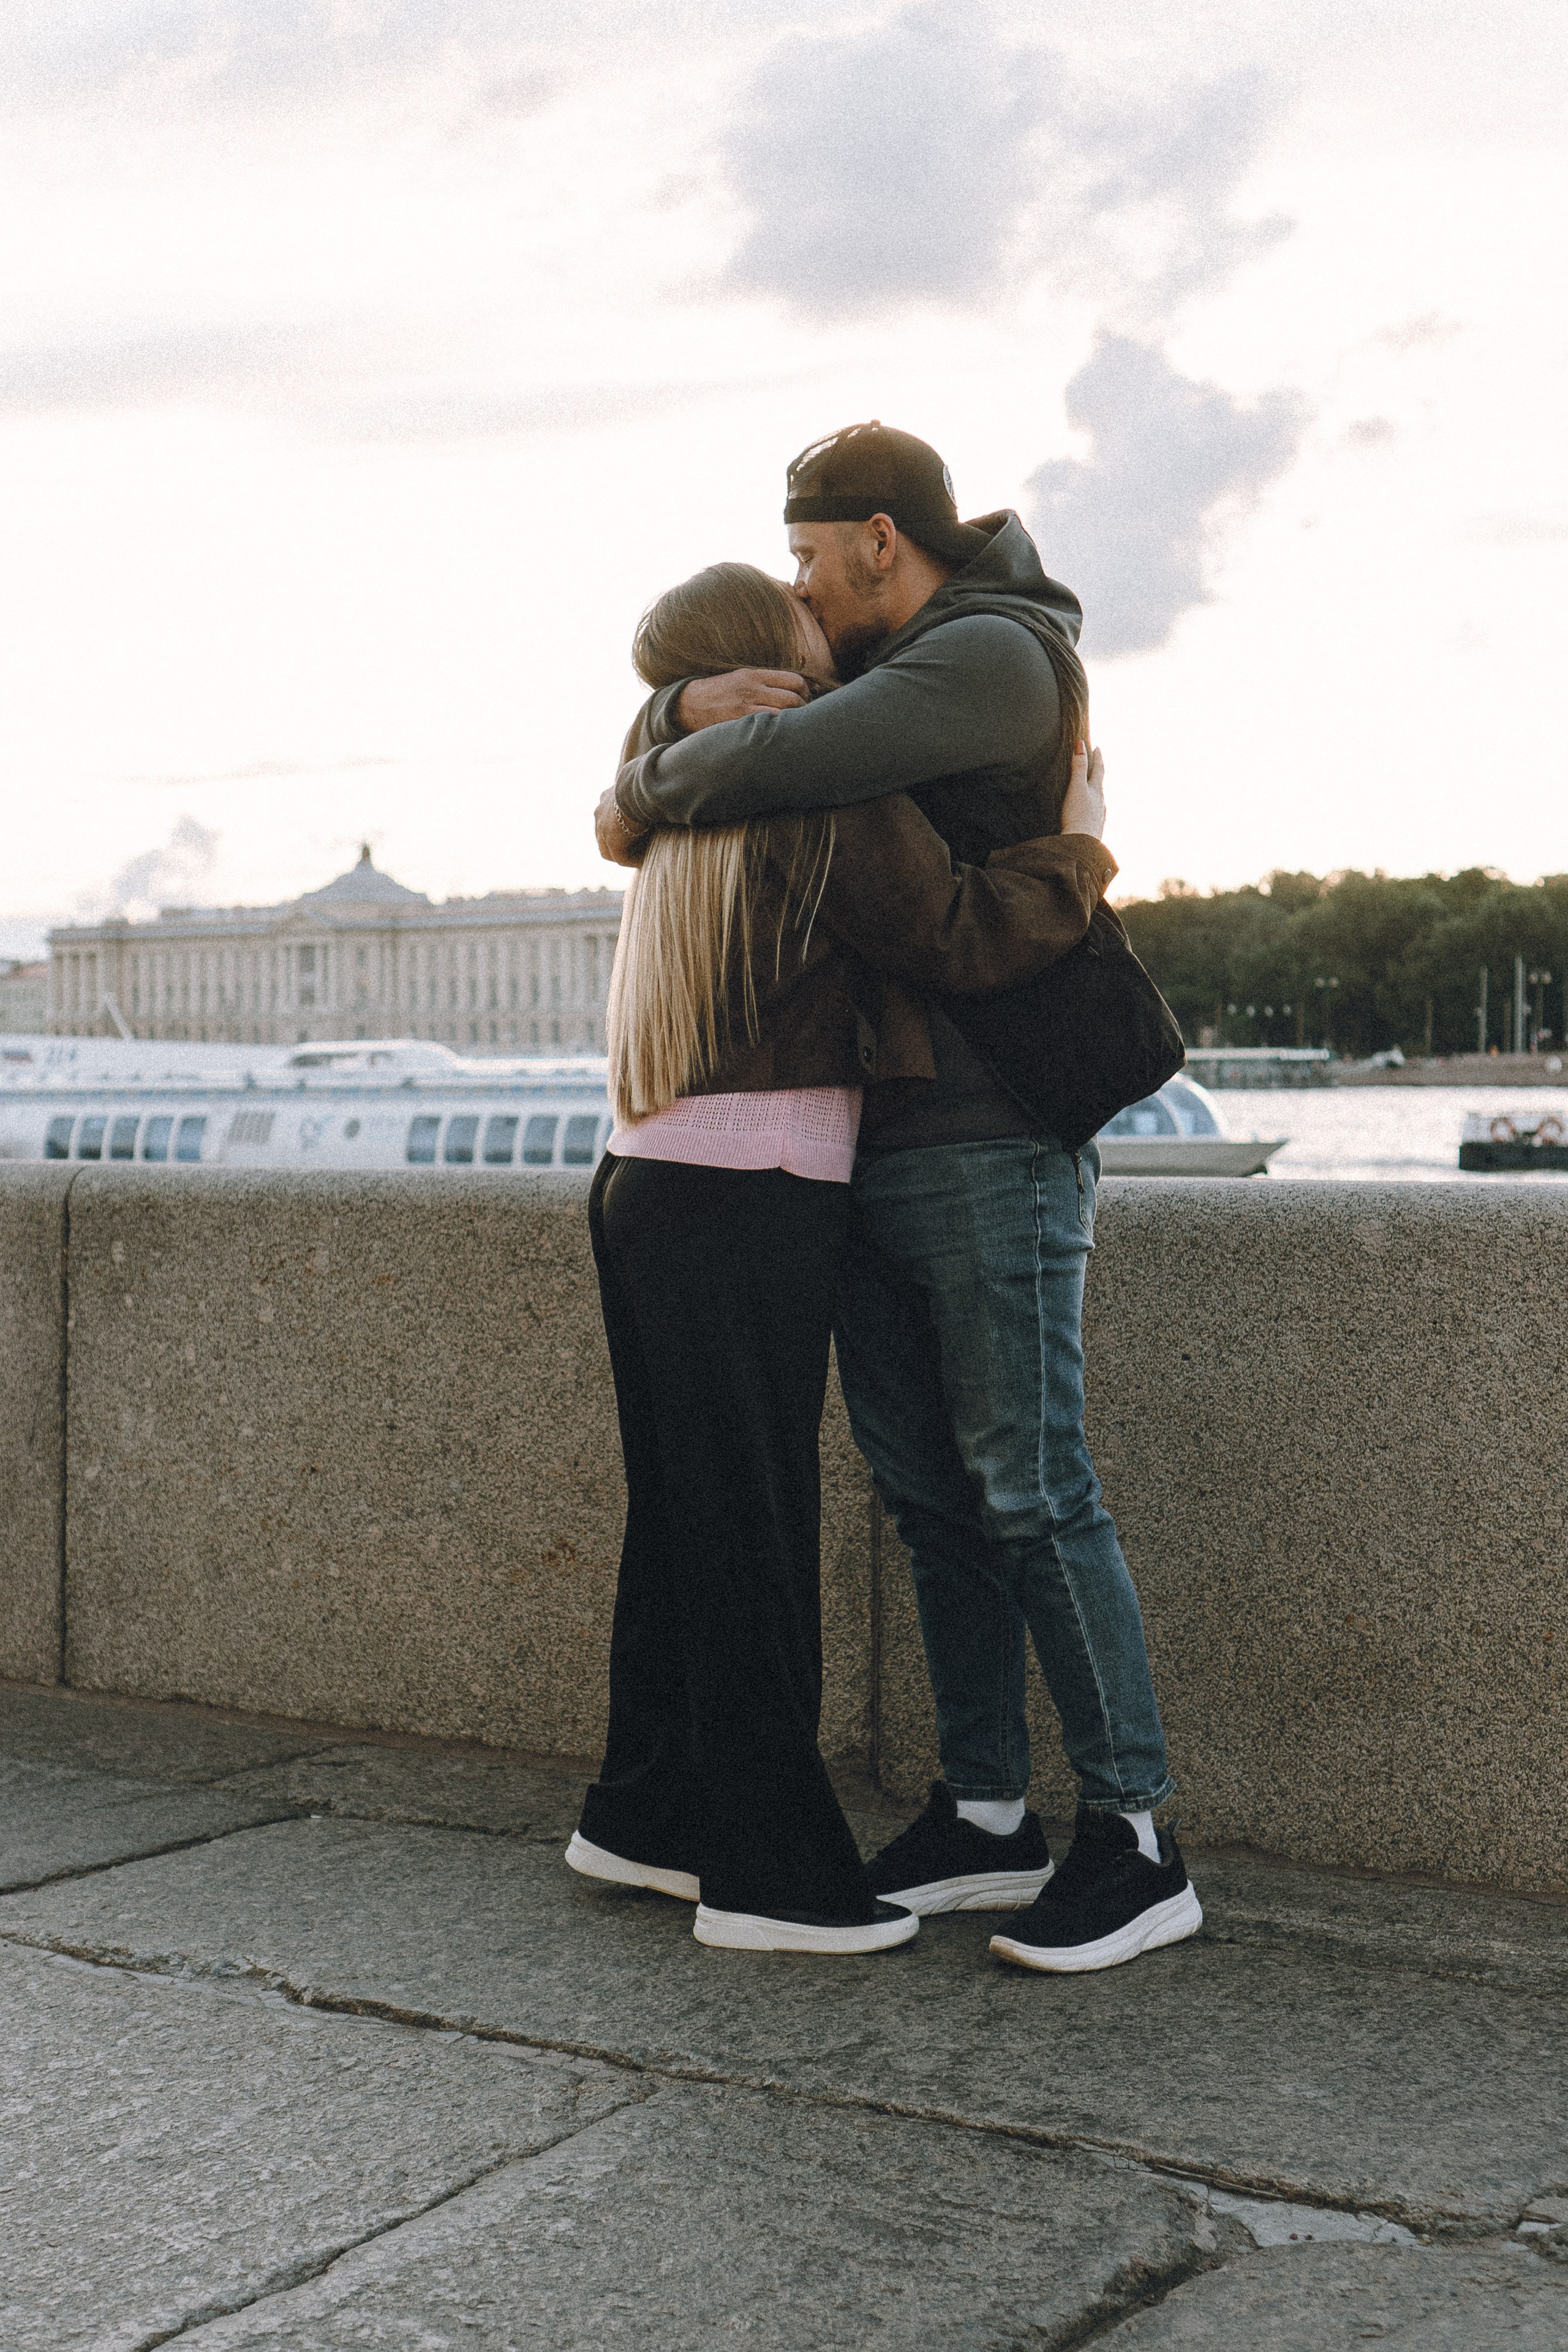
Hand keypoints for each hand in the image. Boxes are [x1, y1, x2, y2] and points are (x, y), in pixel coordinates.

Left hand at [596, 784, 647, 868]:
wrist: (643, 787)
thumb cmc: (647, 785)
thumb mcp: (641, 788)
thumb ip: (640, 795)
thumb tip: (655, 793)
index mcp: (606, 798)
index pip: (606, 820)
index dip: (619, 830)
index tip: (634, 835)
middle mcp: (599, 812)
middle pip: (604, 837)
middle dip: (618, 845)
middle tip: (635, 851)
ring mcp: (602, 828)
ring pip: (610, 850)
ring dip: (625, 855)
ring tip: (640, 859)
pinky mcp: (612, 840)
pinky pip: (621, 857)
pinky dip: (633, 861)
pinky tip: (645, 861)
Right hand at [676, 668, 806, 730]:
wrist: (690, 704)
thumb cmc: (721, 693)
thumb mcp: (742, 678)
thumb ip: (767, 683)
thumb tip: (796, 690)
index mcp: (755, 675)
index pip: (794, 680)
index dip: (805, 691)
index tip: (804, 699)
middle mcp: (752, 689)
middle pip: (792, 698)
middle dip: (803, 709)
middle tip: (802, 717)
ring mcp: (744, 708)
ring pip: (782, 716)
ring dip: (791, 723)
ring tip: (791, 728)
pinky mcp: (737, 724)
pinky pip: (764, 729)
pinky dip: (775, 733)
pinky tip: (776, 736)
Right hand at [1060, 742, 1105, 840]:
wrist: (1081, 845)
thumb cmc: (1077, 816)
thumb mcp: (1076, 787)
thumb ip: (1078, 767)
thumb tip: (1080, 745)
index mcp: (1097, 791)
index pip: (1098, 769)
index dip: (1098, 757)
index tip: (1098, 747)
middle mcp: (1101, 802)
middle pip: (1100, 783)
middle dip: (1098, 772)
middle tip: (1097, 763)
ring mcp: (1099, 816)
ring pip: (1100, 799)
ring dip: (1096, 791)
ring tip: (1093, 787)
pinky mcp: (1095, 829)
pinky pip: (1096, 813)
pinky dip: (1093, 807)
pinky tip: (1091, 813)